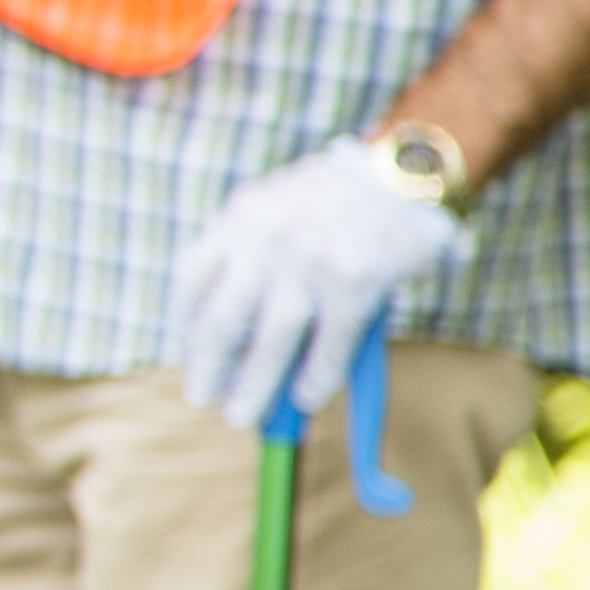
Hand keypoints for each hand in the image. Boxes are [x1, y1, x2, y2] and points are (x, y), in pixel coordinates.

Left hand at [171, 139, 459, 427]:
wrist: (403, 175)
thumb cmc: (336, 203)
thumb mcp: (278, 208)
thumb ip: (252, 258)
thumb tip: (234, 344)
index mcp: (240, 216)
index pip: (193, 281)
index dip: (186, 326)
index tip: (189, 357)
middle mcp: (268, 238)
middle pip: (223, 319)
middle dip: (209, 367)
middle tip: (202, 399)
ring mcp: (311, 260)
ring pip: (272, 340)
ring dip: (254, 384)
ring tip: (241, 414)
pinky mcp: (355, 281)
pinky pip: (328, 343)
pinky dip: (315, 377)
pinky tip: (305, 397)